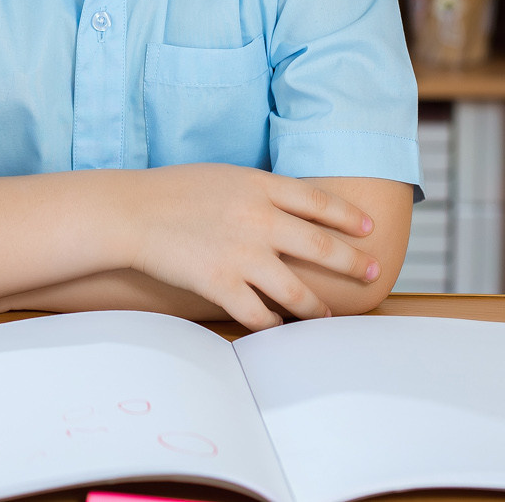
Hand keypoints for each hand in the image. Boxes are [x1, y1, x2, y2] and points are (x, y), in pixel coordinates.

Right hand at [112, 164, 379, 330]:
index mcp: (260, 188)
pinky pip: (259, 315)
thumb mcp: (226, 177)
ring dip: (317, 308)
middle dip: (354, 263)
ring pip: (297, 292)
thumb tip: (292, 205)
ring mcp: (242, 256)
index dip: (350, 218)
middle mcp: (259, 221)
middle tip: (373, 272)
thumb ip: (261, 191)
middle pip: (322, 247)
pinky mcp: (221, 285)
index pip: (320, 203)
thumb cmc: (174, 190)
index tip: (368, 229)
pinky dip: (274, 325)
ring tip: (326, 315)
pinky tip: (279, 328)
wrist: (132, 212)